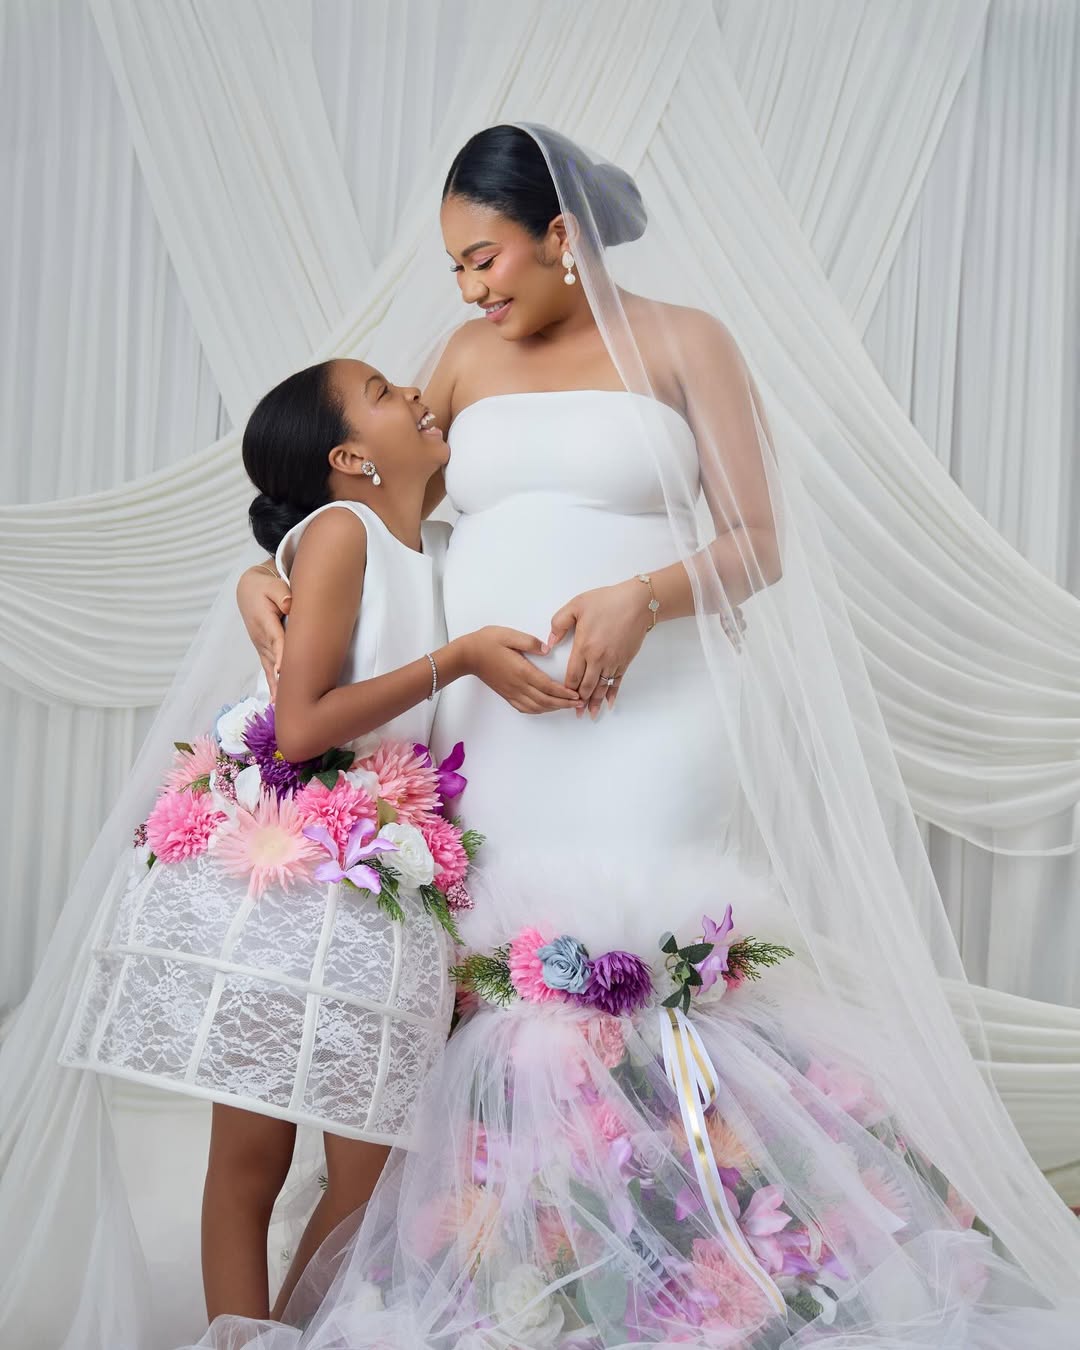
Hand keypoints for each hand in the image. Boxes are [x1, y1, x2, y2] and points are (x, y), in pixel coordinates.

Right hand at [236, 566, 290, 695]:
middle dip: (282, 679)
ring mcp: (261, 647)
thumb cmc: (264, 587)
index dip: (280, 654)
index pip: (276, 639)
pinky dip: (273, 686)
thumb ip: (281, 593)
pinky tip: (277, 702)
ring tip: (284, 708)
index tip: (282, 670)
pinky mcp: (263, 651)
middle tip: (291, 699)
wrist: (248, 590)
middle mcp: (261, 638)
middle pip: (274, 660)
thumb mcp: (273, 585)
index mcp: (265, 621)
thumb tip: (289, 604)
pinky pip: (268, 670)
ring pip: (271, 669)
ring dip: (278, 687)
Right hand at [458, 627, 583, 714]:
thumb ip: (530, 641)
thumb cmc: (487, 642)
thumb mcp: (509, 634)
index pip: (548, 686)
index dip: (564, 693)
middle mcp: (518, 685)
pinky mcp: (507, 694)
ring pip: (537, 707)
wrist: (467, 655)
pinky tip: (545, 707)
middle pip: (545, 700)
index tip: (576, 694)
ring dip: (553, 708)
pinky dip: (539, 710)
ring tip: (567, 706)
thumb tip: (547, 648)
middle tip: (578, 702)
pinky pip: (525, 707)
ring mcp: (512, 692)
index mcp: (522, 671)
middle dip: (564, 704)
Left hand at [548, 580, 649, 718]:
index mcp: (583, 647)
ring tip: (591, 714)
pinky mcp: (624, 661)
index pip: (572, 675)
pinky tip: (609, 703)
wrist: (637, 603)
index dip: (567, 689)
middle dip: (580, 701)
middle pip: (587, 686)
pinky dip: (612, 694)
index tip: (562, 698)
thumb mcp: (576, 605)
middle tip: (575, 713)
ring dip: (595, 702)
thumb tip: (549, 643)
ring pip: (602, 687)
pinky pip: (617, 682)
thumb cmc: (606, 601)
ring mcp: (613, 661)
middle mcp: (598, 658)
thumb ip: (559, 624)